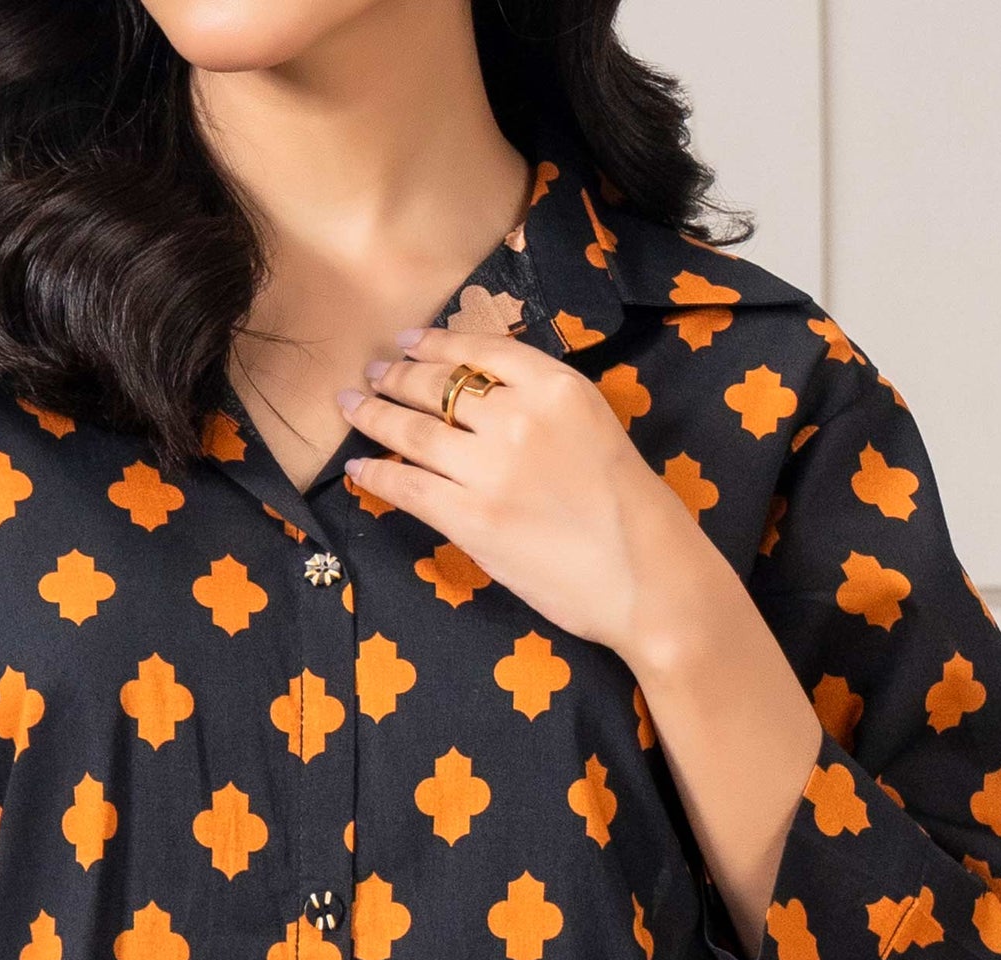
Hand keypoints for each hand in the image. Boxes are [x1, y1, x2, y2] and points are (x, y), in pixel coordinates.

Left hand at [337, 325, 748, 674]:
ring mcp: (490, 469)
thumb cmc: (632, 512)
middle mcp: (519, 418)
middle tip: (370, 374)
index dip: (434, 342)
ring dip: (374, 415)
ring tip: (352, 407)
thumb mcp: (596, 429)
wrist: (648, 578)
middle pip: (438, 386)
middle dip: (396, 377)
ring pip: (413, 431)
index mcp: (557, 387)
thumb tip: (486, 401)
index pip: (479, 350)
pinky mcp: (470, 519)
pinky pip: (405, 486)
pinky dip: (373, 474)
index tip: (406, 341)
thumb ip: (545, 408)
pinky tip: (356, 467)